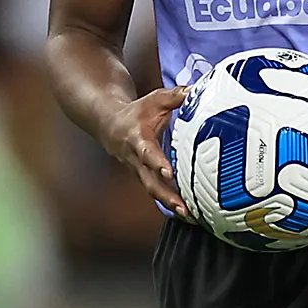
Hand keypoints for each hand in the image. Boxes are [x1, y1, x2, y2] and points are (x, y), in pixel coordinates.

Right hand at [99, 85, 186, 213]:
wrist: (110, 125)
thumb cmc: (137, 113)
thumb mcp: (155, 99)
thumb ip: (176, 96)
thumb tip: (198, 91)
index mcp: (137, 139)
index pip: (147, 152)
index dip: (157, 163)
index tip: (168, 173)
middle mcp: (136, 159)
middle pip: (150, 182)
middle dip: (166, 196)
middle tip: (184, 208)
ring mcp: (139, 171)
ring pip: (153, 191)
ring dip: (170, 204)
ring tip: (190, 216)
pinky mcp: (144, 178)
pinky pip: (157, 192)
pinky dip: (170, 202)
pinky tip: (188, 212)